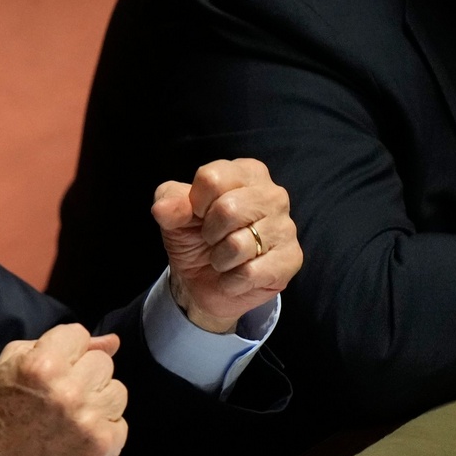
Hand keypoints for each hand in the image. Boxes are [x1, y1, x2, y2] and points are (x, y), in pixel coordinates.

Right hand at [0, 324, 127, 455]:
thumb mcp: (9, 367)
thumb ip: (57, 343)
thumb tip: (112, 340)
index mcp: (42, 365)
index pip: (79, 334)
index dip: (65, 349)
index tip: (54, 367)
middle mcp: (70, 391)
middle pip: (102, 361)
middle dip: (83, 373)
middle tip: (61, 394)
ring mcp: (90, 421)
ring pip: (117, 390)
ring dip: (98, 399)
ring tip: (72, 415)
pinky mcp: (104, 447)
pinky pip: (120, 423)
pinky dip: (102, 428)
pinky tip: (78, 435)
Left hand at [151, 158, 301, 333]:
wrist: (203, 283)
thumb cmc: (194, 238)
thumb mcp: (173, 216)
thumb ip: (168, 202)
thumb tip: (164, 208)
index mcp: (246, 172)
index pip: (212, 178)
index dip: (195, 203)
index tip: (199, 215)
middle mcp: (273, 194)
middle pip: (228, 209)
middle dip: (209, 232)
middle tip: (212, 240)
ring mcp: (286, 227)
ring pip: (239, 244)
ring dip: (220, 259)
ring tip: (224, 257)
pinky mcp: (291, 259)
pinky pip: (252, 272)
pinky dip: (232, 280)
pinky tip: (235, 276)